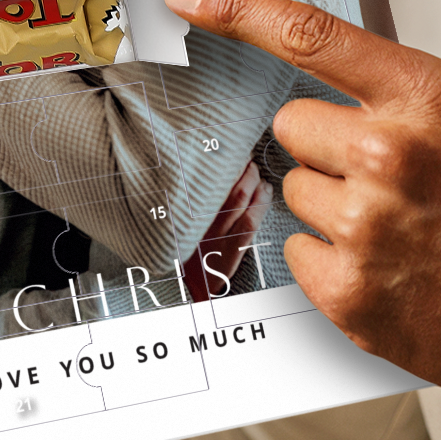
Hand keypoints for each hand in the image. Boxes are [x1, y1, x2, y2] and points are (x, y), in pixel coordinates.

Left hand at [161, 0, 440, 439]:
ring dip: (335, 209)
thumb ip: (417, 98)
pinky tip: (394, 269)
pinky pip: (299, 256)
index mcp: (429, 97)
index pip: (309, 36)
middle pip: (290, 127)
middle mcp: (390, 153)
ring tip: (405, 231)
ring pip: (296, 194)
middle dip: (325, 148)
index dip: (236, 8)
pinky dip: (336, 264)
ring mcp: (367, 226)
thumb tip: (353, 86)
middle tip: (386, 179)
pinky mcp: (350, 292)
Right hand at [181, 161, 270, 303]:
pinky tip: (266, 190)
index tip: (225, 148)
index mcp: (182, 212)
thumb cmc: (182, 250)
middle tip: (244, 156)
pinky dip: (262, 201)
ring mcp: (216, 235)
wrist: (184, 291)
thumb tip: (202, 168)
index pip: (200, 178)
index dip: (218, 160)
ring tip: (255, 170)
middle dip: (238, 165)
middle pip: (222, 182)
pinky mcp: (233, 248)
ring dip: (252, 178)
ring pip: (239, 197)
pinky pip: (251, 220)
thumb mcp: (174, 224)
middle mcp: (198, 222)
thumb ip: (183, 200)